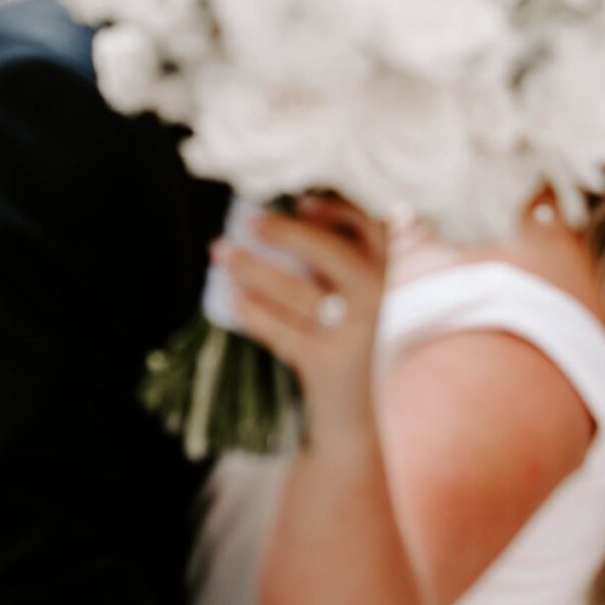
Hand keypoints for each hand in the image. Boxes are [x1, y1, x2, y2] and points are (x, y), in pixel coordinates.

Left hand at [213, 198, 386, 412]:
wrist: (350, 402)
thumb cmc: (338, 328)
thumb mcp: (349, 289)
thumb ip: (328, 254)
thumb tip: (269, 218)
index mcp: (383, 269)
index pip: (372, 224)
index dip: (337, 208)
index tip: (298, 203)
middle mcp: (375, 295)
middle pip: (331, 253)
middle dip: (285, 233)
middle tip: (247, 223)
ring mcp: (353, 329)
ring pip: (298, 291)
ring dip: (253, 268)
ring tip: (222, 253)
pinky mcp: (326, 360)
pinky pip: (282, 329)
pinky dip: (254, 312)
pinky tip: (233, 298)